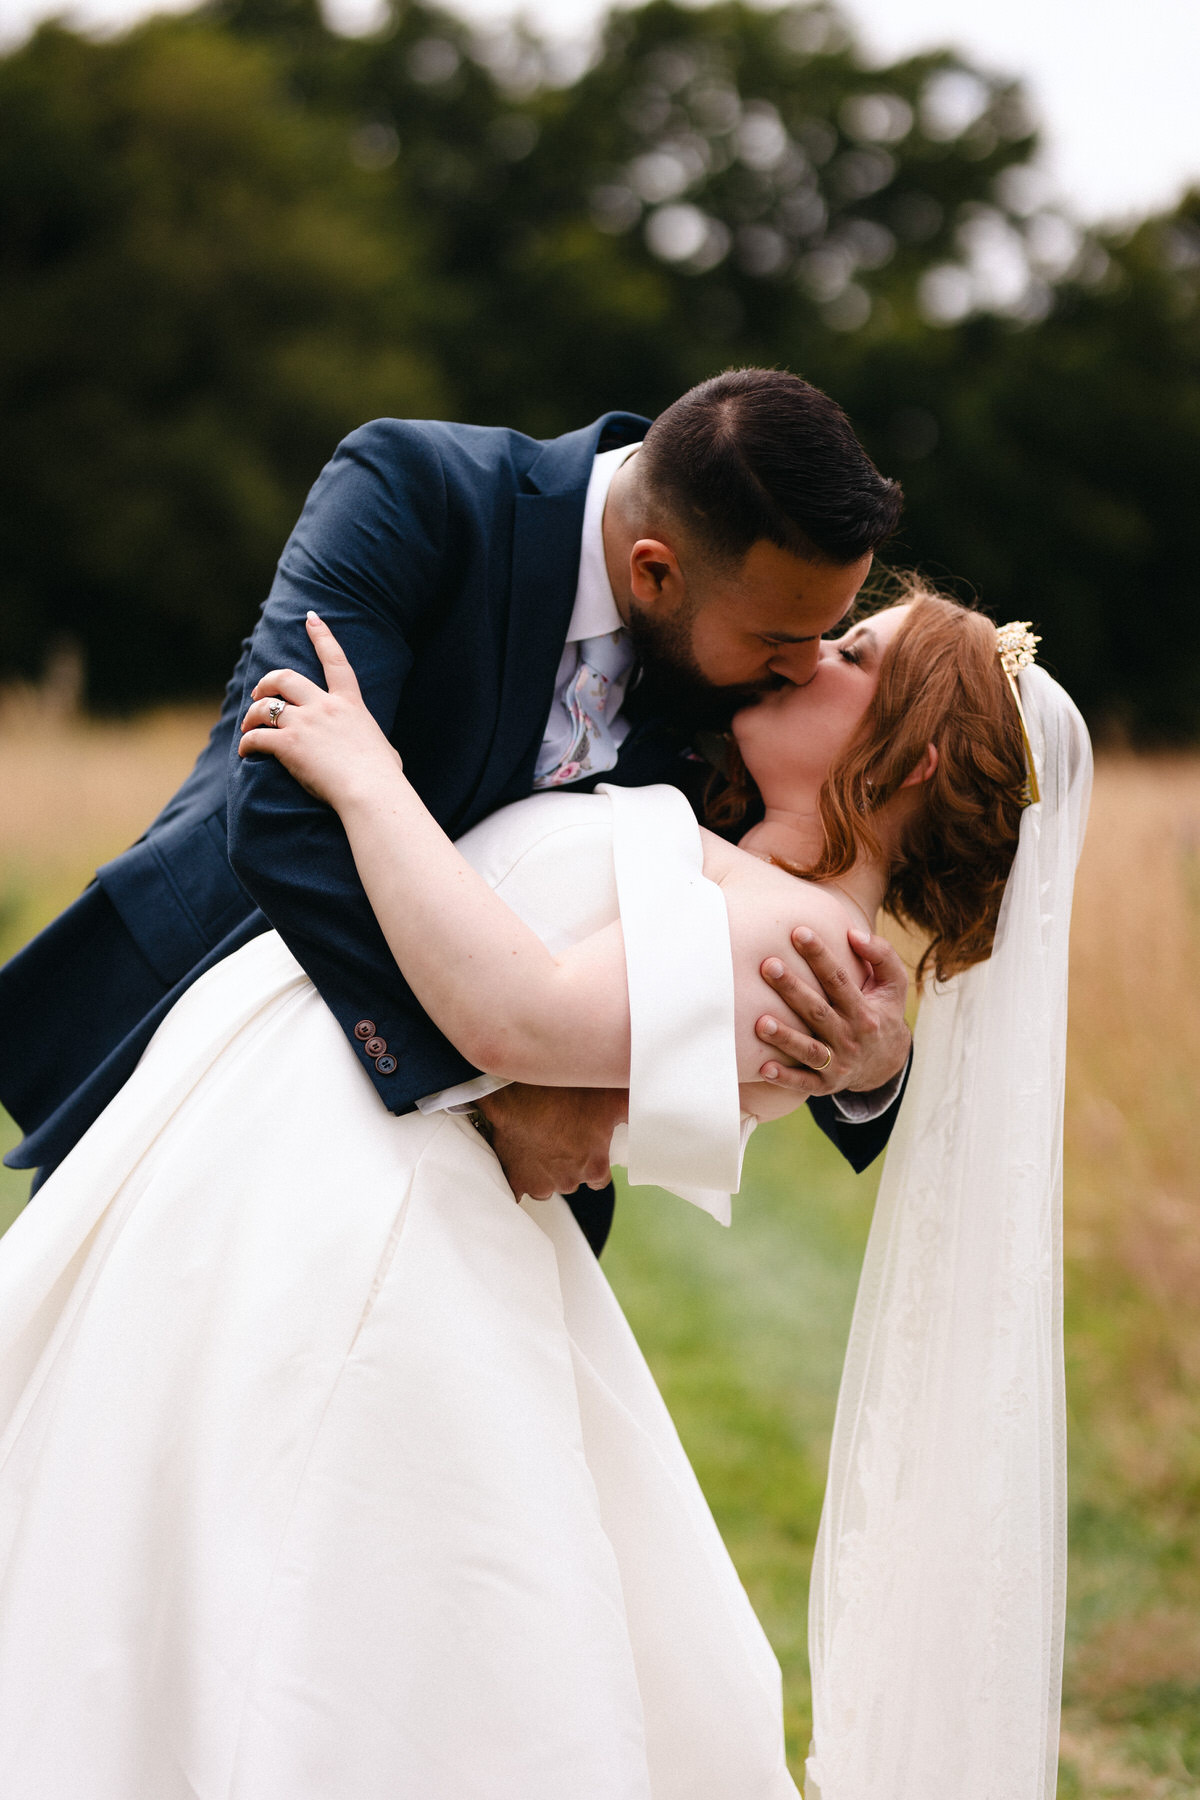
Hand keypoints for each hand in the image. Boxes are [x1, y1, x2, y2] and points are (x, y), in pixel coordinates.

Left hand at [238, 613, 400, 808]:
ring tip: (247, 726)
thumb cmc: (384, 777)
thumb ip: (372, 743)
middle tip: (259, 694)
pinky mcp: (288, 744)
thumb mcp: (386, 749)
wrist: (371, 791)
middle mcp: (324, 706)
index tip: (311, 618)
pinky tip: (245, 751)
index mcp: (350, 704)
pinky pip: (257, 737)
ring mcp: (305, 723)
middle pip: (286, 677)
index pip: (335, 661)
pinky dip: (247, 743)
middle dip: (267, 682)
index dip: (323, 636)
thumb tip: (382, 754)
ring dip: (252, 715)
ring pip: (266, 707)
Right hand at [476, 1084, 626, 1201]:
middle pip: (572, 1180)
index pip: (600, 1179)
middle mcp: (569, 1181)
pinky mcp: (515, 1179)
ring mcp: (539, 1183)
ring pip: (545, 1185)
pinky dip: (519, 1176)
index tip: (586, 1147)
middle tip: (561, 1137)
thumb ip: (632, 1109)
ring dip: (543, 1169)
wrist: (520, 1090)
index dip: (594, 1162)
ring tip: (539, 1142)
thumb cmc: (566, 1092)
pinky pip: (517, 1189)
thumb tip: (652, 1108)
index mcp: (594, 1167)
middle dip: (568, 1164)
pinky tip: (518, 1157)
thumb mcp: (611, 1097)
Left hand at [754, 926, 910, 1098]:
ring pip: (809, 1050)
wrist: (886, 1063)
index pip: (839, 980)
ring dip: (785, 1038)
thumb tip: (853, 933)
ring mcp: (839, 1063)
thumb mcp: (893, 984)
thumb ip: (881, 955)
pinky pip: (804, 1083)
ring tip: (760, 1022)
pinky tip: (763, 1068)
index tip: (798, 932)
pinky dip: (785, 1078)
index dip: (820, 956)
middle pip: (818, 1011)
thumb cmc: (882, 1011)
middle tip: (768, 965)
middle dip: (793, 989)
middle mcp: (851, 1037)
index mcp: (865, 1011)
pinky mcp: (825, 1084)